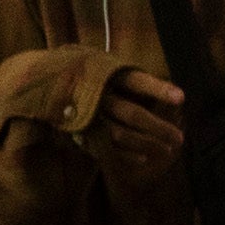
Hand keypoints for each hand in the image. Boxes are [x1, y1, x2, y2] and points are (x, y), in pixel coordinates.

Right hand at [80, 68, 186, 183]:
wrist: (43, 84)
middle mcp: (98, 96)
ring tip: (167, 150)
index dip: (158, 89)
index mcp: (105, 75)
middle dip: (158, 127)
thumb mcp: (104, 65)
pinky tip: (143, 159)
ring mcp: (89, 116)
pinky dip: (125, 155)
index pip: (136, 81)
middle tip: (179, 138)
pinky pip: (106, 148)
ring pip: (121, 134)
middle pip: (132, 114)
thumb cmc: (86, 73)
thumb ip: (130, 79)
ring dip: (146, 144)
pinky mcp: (82, 132)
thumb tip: (168, 95)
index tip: (181, 98)